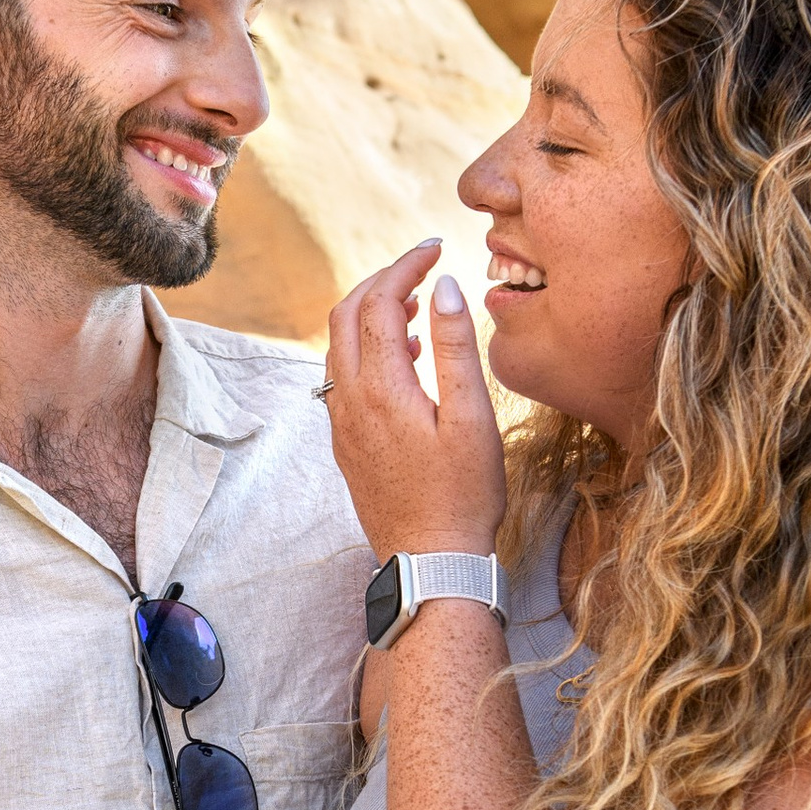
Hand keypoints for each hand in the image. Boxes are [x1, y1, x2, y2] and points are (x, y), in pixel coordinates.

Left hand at [325, 241, 507, 560]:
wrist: (430, 562)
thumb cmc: (462, 495)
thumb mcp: (472, 417)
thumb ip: (455, 348)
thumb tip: (446, 287)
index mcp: (381, 388)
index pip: (381, 301)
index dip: (406, 266)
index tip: (436, 247)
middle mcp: (350, 400)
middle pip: (347, 314)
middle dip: (382, 280)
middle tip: (422, 267)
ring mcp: (343, 423)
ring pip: (339, 344)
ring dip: (371, 313)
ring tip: (418, 306)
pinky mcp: (347, 443)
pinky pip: (343, 376)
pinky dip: (367, 348)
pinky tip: (406, 359)